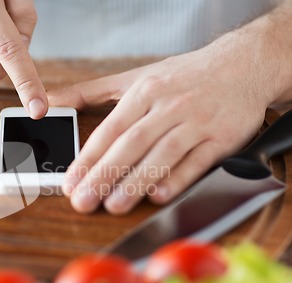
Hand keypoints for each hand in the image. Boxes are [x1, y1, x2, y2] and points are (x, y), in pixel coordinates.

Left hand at [48, 49, 276, 214]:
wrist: (241, 65)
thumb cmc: (182, 76)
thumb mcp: (133, 77)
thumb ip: (89, 91)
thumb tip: (52, 100)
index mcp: (144, 92)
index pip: (110, 130)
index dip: (87, 158)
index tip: (70, 181)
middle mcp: (169, 106)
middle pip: (132, 144)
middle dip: (104, 175)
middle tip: (83, 201)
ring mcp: (197, 122)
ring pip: (163, 155)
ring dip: (137, 182)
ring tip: (114, 205)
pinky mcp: (221, 138)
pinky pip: (198, 162)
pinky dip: (178, 179)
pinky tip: (158, 195)